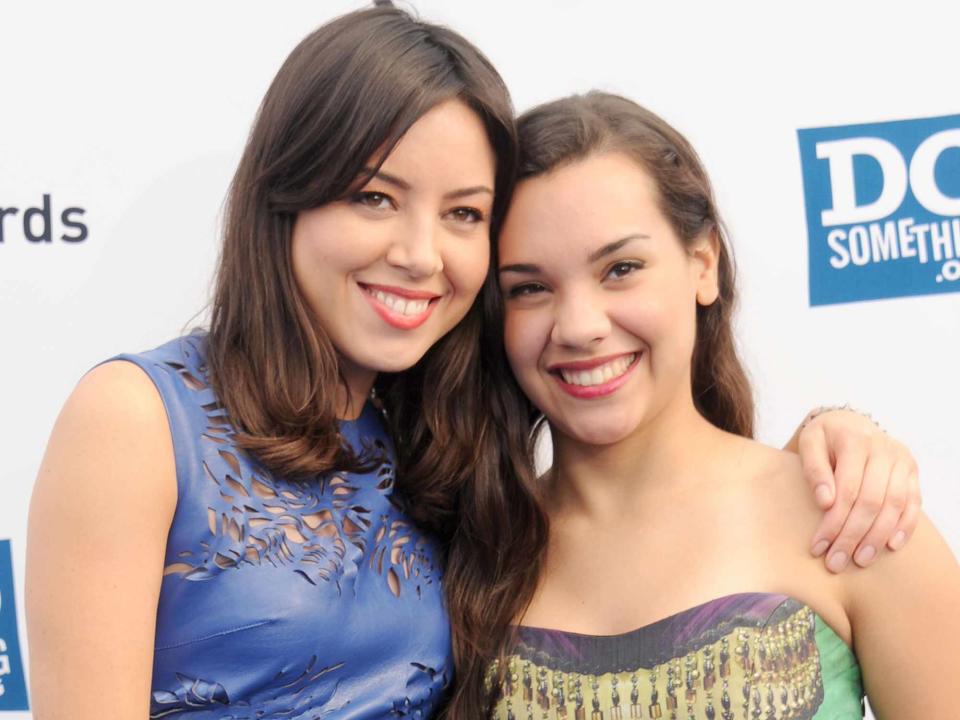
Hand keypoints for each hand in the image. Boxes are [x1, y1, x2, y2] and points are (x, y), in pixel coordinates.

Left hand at [791, 408, 920, 572]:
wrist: (849, 423)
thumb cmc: (824, 439)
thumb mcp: (809, 444)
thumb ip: (813, 469)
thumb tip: (825, 501)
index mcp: (854, 440)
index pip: (846, 490)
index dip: (833, 522)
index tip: (818, 547)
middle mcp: (883, 449)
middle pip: (871, 501)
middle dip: (852, 536)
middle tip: (836, 562)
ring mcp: (902, 460)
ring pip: (894, 505)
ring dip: (877, 538)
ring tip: (860, 561)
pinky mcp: (912, 471)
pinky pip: (913, 503)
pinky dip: (904, 527)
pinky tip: (890, 547)